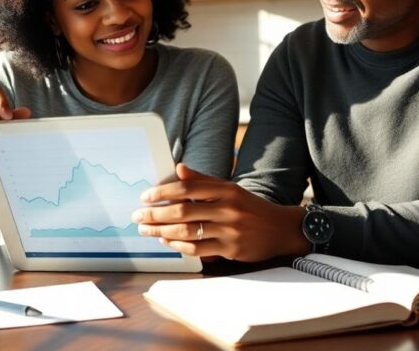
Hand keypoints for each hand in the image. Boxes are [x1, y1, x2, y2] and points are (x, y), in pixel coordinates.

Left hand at [133, 163, 309, 261]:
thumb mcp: (230, 189)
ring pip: (188, 232)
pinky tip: (166, 242)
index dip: (163, 192)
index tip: (145, 196)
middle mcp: (227, 209)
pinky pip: (198, 249)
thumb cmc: (250, 207)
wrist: (281, 229)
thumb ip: (203, 180)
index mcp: (225, 190)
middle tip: (137, 216)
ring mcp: (230, 230)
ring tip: (146, 229)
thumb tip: (179, 168)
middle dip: (155, 214)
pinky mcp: (232, 249)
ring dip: (161, 232)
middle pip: (183, 212)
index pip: (187, 189)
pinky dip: (179, 246)